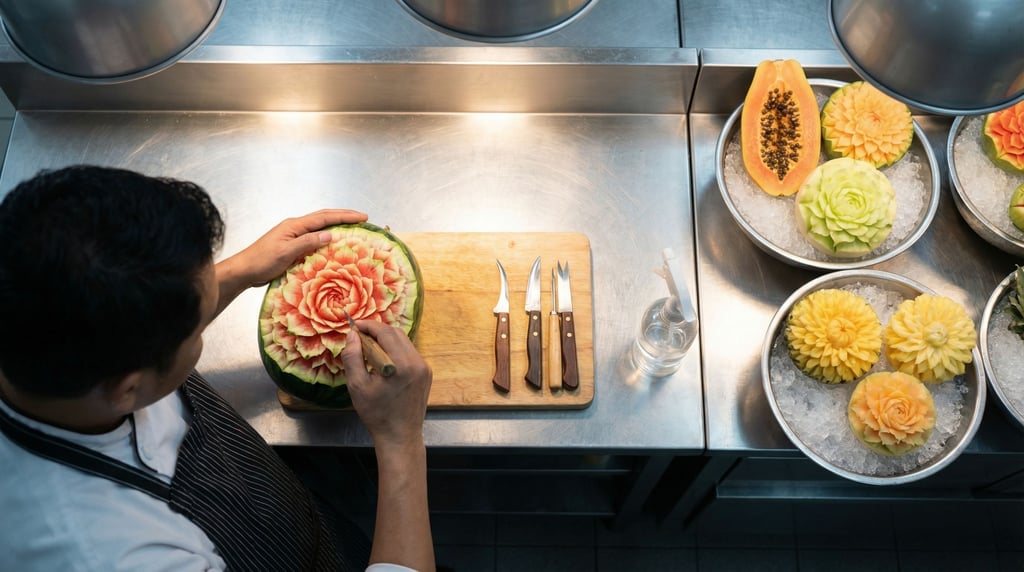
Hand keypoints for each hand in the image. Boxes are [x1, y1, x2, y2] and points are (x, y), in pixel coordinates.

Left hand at [232, 209, 367, 287]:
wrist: (243, 270)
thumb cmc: (261, 262)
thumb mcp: (286, 252)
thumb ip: (307, 242)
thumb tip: (330, 234)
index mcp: (294, 226)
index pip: (324, 218)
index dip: (345, 216)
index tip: (362, 216)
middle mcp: (294, 227)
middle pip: (323, 217)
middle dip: (344, 216)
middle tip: (362, 218)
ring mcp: (292, 236)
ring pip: (319, 226)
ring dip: (336, 224)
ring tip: (352, 227)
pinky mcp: (291, 245)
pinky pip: (313, 237)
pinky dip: (326, 236)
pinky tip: (332, 242)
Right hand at [340, 320, 431, 449]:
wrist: (400, 435)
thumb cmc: (376, 413)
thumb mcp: (357, 386)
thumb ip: (353, 357)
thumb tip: (352, 335)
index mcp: (401, 365)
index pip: (385, 332)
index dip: (368, 325)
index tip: (354, 326)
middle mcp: (416, 362)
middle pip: (396, 333)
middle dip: (377, 331)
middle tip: (360, 337)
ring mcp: (424, 367)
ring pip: (404, 341)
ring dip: (386, 340)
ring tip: (369, 349)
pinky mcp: (426, 373)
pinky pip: (409, 353)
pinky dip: (395, 350)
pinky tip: (383, 362)